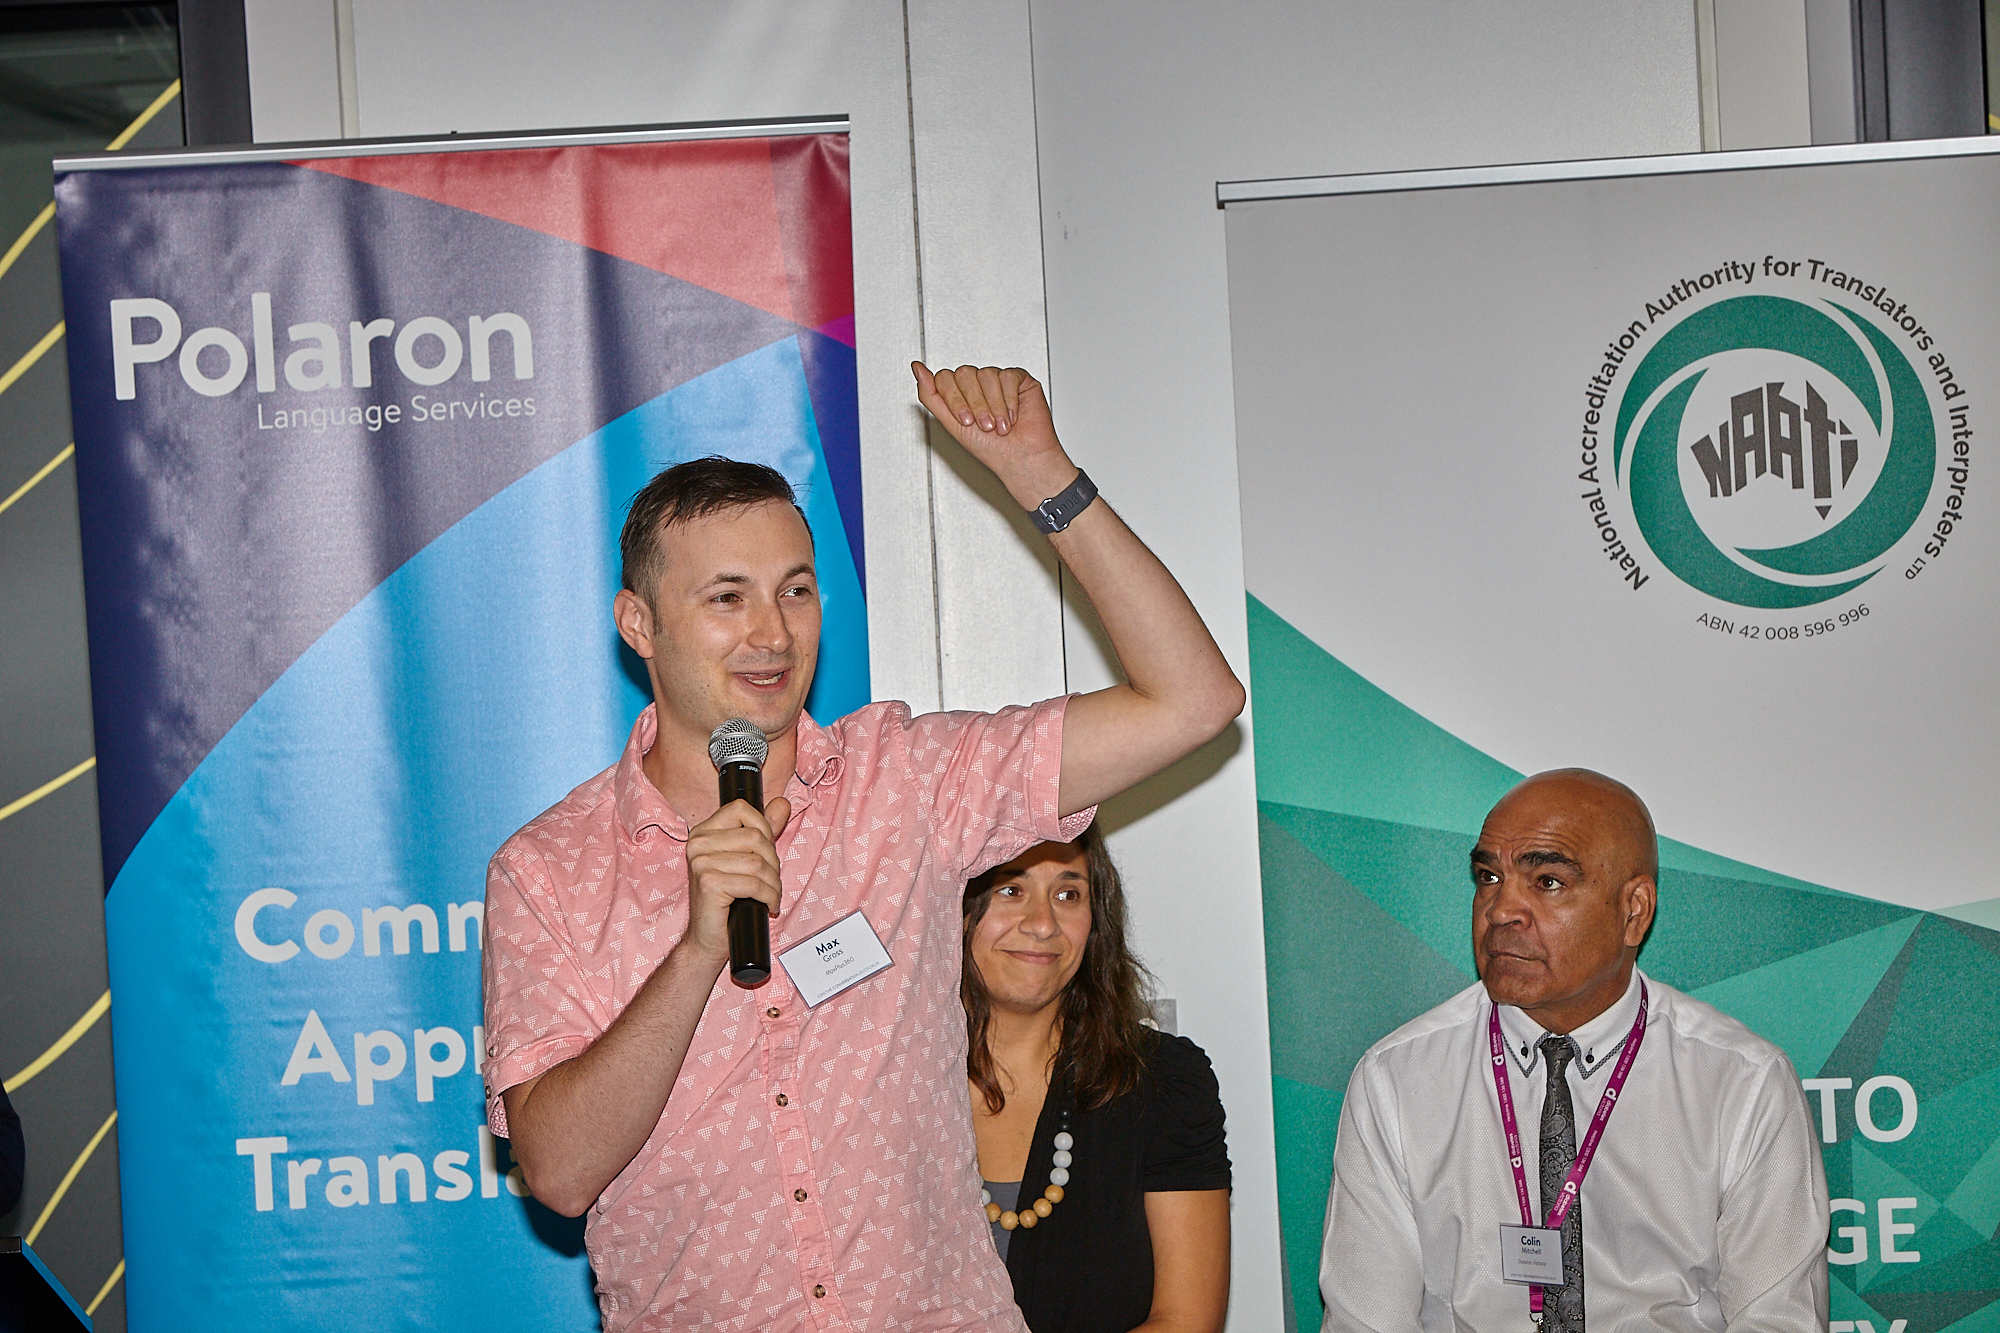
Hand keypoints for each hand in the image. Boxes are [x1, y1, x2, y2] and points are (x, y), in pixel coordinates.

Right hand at [680, 796, 791, 964]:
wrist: (707, 939)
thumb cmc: (726, 901)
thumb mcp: (745, 860)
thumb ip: (762, 830)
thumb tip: (781, 803)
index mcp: (703, 833)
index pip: (742, 809)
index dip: (764, 828)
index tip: (767, 852)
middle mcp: (698, 844)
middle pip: (755, 837)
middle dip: (773, 862)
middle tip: (771, 881)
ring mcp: (701, 863)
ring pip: (758, 862)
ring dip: (773, 883)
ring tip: (770, 895)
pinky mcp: (709, 883)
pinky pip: (754, 883)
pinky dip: (769, 896)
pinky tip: (768, 905)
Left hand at [912, 363, 1077, 508]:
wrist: (1021, 459)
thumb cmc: (990, 449)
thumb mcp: (951, 424)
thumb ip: (931, 395)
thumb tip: (917, 368)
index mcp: (960, 393)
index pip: (945, 378)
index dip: (954, 399)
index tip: (964, 420)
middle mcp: (977, 384)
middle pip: (964, 374)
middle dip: (974, 404)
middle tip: (983, 425)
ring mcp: (998, 380)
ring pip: (986, 375)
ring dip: (993, 405)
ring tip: (999, 425)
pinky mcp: (1019, 379)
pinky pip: (1008, 376)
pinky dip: (1009, 400)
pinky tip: (1013, 415)